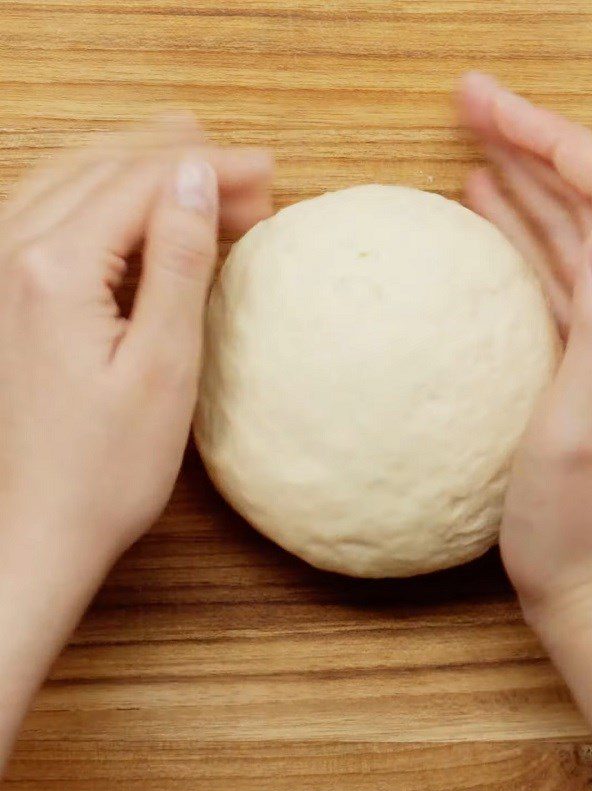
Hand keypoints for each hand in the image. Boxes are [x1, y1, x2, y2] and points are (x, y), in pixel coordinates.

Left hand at [0, 114, 272, 568]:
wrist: (38, 530)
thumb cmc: (104, 468)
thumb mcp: (163, 365)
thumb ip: (177, 264)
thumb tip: (195, 180)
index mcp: (55, 268)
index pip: (143, 182)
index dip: (210, 167)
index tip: (267, 172)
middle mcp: (12, 254)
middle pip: (107, 170)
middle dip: (183, 162)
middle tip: (251, 177)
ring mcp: (2, 273)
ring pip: (76, 181)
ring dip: (144, 169)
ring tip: (202, 170)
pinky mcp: (7, 297)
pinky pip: (53, 212)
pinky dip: (106, 197)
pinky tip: (136, 205)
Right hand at [458, 73, 591, 633]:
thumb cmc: (584, 527)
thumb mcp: (588, 429)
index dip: (551, 138)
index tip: (486, 105)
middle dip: (538, 143)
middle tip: (472, 105)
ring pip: (581, 236)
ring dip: (532, 187)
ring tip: (477, 151)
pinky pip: (566, 282)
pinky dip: (531, 242)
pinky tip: (495, 223)